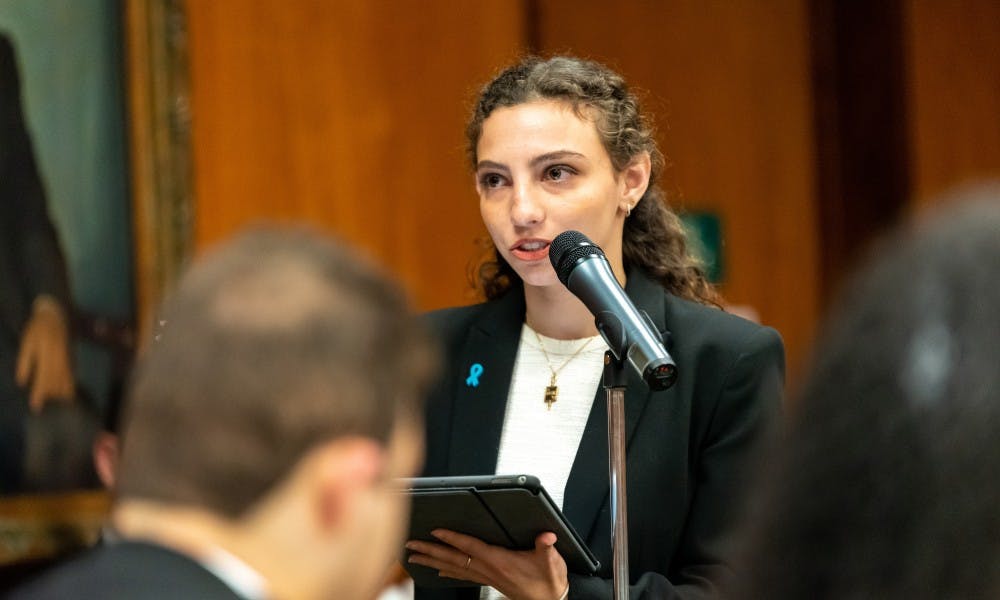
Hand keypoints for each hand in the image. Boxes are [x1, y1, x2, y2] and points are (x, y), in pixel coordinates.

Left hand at [16, 296, 74, 411]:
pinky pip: (72, 373)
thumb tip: (22, 382)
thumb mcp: (26, 342)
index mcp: (46, 354)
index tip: (35, 407)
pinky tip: (69, 391)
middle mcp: (59, 358)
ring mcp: (67, 357)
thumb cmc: (37, 328)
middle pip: (56, 381)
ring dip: (62, 391)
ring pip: (66, 378)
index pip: (43, 378)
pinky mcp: (71, 356)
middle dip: (51, 395)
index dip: (39, 393)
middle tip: (45, 407)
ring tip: (60, 403)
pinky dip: (70, 383)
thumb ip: (25, 361)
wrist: (55, 314)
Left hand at [406, 529, 568, 599]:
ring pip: (453, 567)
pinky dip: (448, 571)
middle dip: (430, 551)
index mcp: (499, 562)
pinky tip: (438, 571)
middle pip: (453, 558)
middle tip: (411, 545)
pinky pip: (462, 575)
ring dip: (432, 560)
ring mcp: (486, 576)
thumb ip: (546, 547)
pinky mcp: (488, 580)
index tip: (436, 531)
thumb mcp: (551, 562)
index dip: (452, 538)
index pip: (470, 547)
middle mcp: (488, 570)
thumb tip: (547, 535)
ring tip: (414, 556)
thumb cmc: (548, 582)